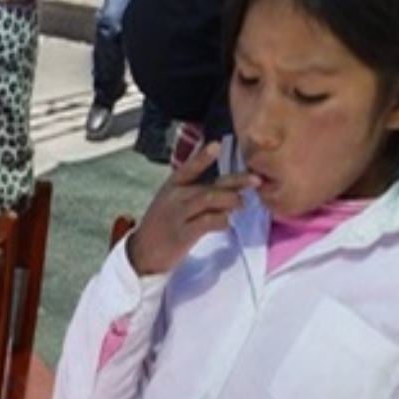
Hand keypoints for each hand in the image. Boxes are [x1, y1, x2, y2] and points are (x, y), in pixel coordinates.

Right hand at [127, 143, 258, 275]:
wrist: (142, 253)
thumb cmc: (163, 225)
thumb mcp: (173, 202)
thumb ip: (196, 191)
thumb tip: (230, 186)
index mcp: (172, 186)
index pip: (188, 168)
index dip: (202, 157)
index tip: (217, 145)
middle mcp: (175, 197)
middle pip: (209, 185)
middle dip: (235, 181)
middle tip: (256, 179)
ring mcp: (178, 215)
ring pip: (209, 200)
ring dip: (231, 201)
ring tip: (242, 205)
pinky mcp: (182, 234)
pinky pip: (208, 222)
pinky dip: (222, 221)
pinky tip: (227, 223)